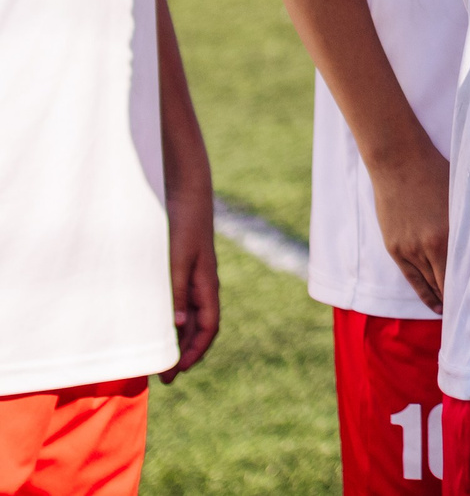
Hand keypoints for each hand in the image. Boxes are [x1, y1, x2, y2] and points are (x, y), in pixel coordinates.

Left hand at [162, 163, 220, 378]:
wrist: (186, 195)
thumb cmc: (182, 227)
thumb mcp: (176, 261)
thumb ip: (176, 293)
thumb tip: (176, 327)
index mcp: (207, 286)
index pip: (208, 327)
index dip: (194, 351)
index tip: (176, 371)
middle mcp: (204, 286)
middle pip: (200, 328)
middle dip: (185, 353)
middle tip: (165, 377)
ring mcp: (195, 278)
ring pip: (190, 318)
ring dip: (178, 339)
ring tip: (160, 357)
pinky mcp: (184, 270)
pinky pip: (182, 303)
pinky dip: (172, 321)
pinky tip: (158, 326)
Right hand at [370, 142, 450, 312]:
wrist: (399, 162)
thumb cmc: (436, 173)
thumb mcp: (461, 198)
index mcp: (448, 234)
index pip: (463, 273)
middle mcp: (427, 246)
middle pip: (446, 283)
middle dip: (459, 298)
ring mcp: (408, 249)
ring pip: (428, 283)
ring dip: (442, 298)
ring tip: (457, 313)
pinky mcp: (394, 248)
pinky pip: (411, 277)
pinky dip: (424, 292)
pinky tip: (435, 304)